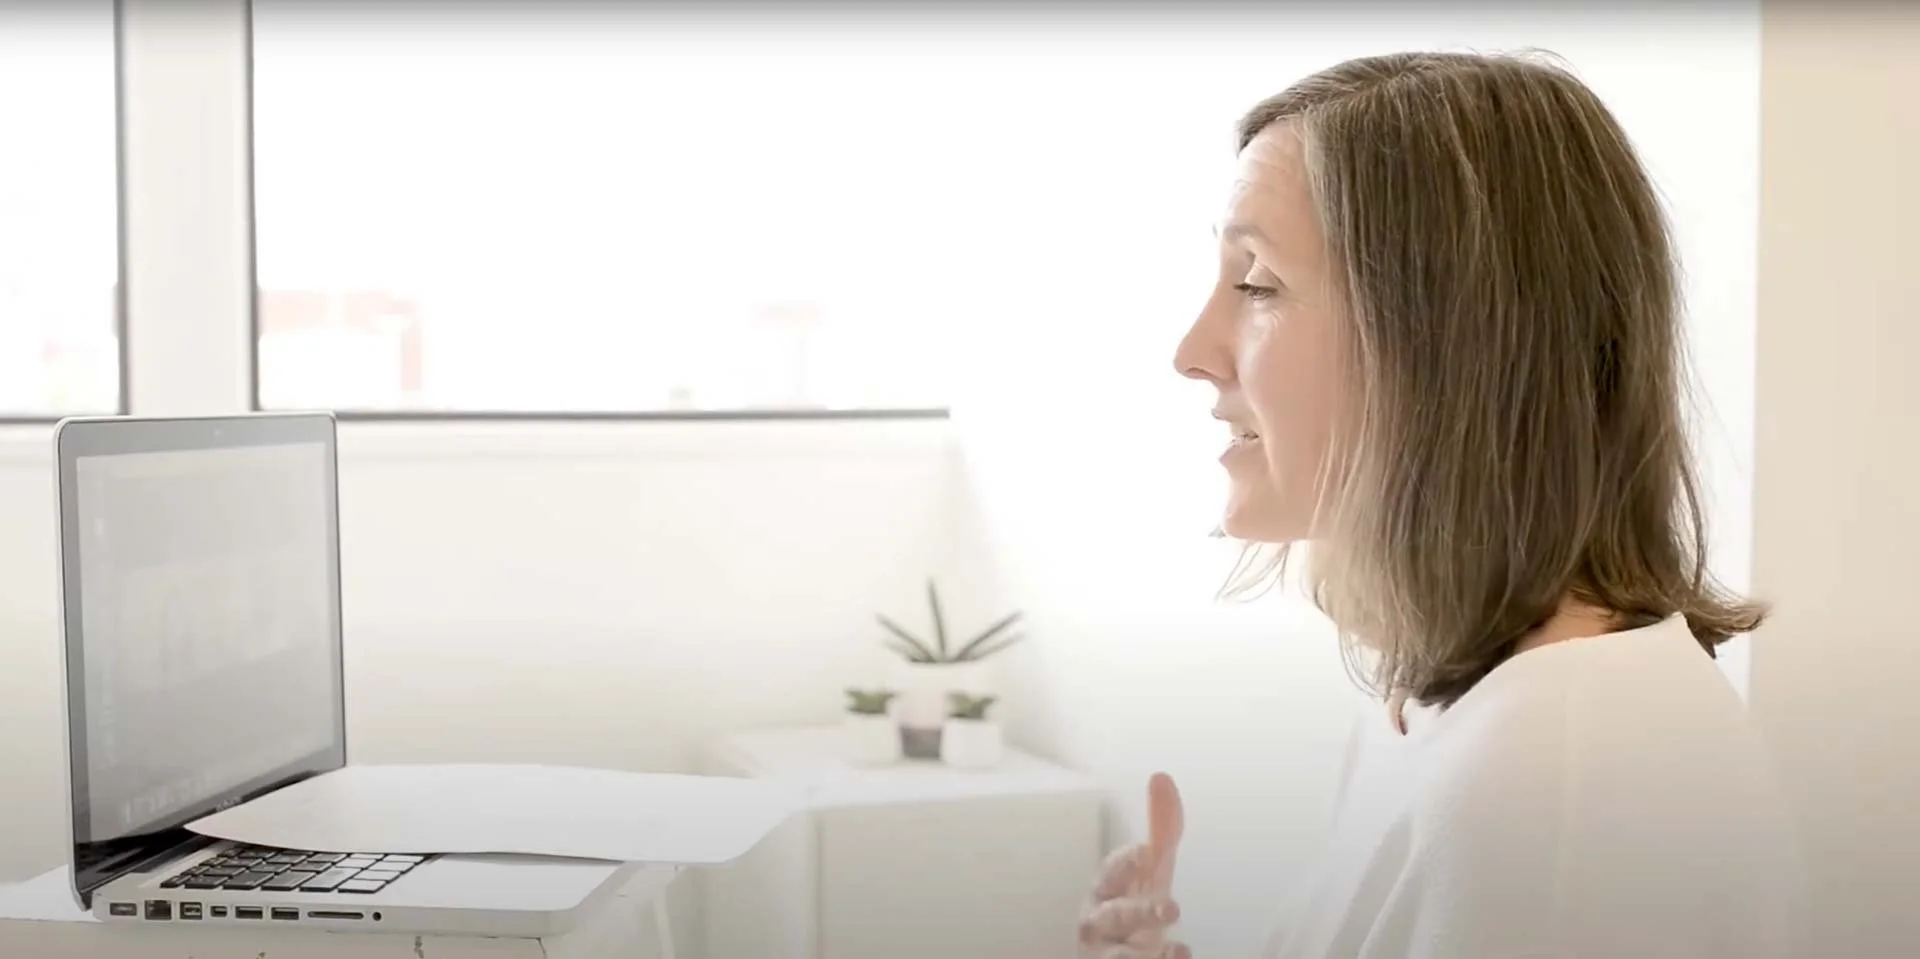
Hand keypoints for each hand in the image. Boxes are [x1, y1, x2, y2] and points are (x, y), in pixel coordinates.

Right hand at [1079, 772, 1189, 958]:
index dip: (1126, 862)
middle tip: (1173, 909)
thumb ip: (1160, 828)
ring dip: (1140, 953)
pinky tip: (1179, 957)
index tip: (1146, 853)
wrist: (1114, 956)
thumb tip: (1162, 778)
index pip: (1111, 872)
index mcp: (1106, 889)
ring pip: (1116, 955)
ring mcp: (1107, 953)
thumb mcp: (1149, 870)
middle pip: (1114, 915)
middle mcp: (1100, 921)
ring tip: (1171, 948)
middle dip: (1140, 912)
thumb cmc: (1130, 906)